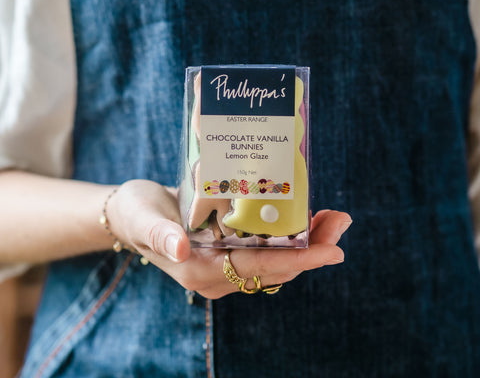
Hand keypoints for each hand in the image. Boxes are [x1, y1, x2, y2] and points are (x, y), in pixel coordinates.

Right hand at [108, 180, 350, 298]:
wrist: (134, 213)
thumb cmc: (136, 213)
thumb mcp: (142, 218)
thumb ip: (160, 234)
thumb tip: (180, 250)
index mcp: (200, 270)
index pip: (257, 269)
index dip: (297, 260)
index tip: (331, 251)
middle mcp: (219, 274)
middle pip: (276, 268)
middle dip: (314, 249)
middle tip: (341, 221)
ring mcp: (227, 265)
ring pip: (278, 261)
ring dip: (309, 242)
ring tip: (334, 218)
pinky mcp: (231, 251)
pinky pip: (269, 250)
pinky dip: (292, 236)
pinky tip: (307, 217)